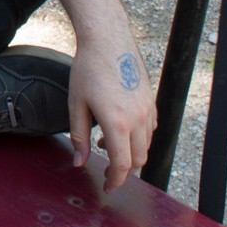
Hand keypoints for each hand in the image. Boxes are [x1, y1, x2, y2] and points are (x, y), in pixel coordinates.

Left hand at [66, 37, 156, 191]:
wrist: (108, 39)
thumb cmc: (88, 69)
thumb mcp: (76, 104)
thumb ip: (78, 136)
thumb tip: (79, 162)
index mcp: (117, 122)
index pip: (122, 165)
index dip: (116, 180)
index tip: (108, 186)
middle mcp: (137, 118)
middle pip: (138, 159)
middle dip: (124, 171)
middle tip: (108, 172)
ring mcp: (147, 108)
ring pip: (146, 145)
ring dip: (131, 153)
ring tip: (107, 145)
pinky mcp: (150, 100)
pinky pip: (151, 128)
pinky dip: (139, 137)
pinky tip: (122, 129)